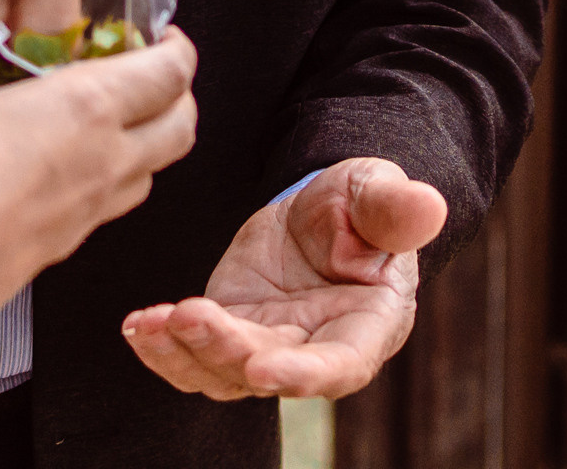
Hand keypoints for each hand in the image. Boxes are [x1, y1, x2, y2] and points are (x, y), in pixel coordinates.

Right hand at [0, 31, 198, 366]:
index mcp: (88, 105)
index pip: (170, 72)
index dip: (177, 49)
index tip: (162, 37)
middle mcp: (104, 160)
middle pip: (181, 129)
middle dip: (178, 100)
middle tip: (154, 82)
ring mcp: (86, 213)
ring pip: (148, 178)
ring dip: (143, 151)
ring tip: (111, 132)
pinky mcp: (59, 252)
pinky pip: (100, 216)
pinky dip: (97, 193)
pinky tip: (58, 181)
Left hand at [121, 158, 445, 399]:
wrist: (324, 211)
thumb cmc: (362, 204)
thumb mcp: (378, 193)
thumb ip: (395, 208)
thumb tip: (427, 205)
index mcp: (367, 325)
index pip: (339, 364)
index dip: (303, 374)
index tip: (263, 370)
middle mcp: (315, 349)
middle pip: (269, 370)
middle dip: (225, 351)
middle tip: (188, 317)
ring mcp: (268, 347)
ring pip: (221, 373)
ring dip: (182, 354)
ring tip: (149, 323)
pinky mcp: (228, 334)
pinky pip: (192, 355)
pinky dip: (162, 346)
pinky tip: (138, 325)